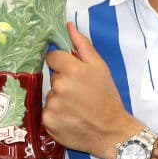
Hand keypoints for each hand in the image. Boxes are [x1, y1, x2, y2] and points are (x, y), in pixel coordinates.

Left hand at [44, 23, 142, 158]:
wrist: (111, 132)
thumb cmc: (108, 98)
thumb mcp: (101, 68)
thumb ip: (83, 45)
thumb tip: (68, 26)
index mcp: (73, 70)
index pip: (52, 57)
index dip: (63, 64)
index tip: (73, 74)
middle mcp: (59, 86)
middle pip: (51, 77)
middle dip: (63, 82)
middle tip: (79, 93)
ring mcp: (52, 105)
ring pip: (49, 95)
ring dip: (59, 99)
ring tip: (76, 107)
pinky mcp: (47, 121)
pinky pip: (46, 111)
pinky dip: (55, 114)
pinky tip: (69, 117)